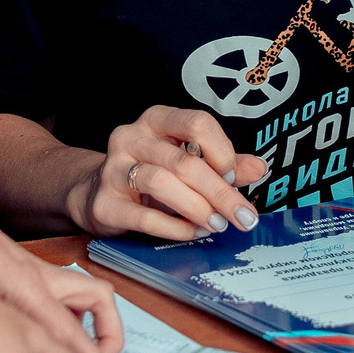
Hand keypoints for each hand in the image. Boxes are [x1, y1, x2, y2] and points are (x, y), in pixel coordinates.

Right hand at [67, 105, 268, 241]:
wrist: (94, 194)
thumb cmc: (150, 173)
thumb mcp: (186, 161)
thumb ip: (222, 163)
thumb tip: (258, 167)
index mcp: (156, 120)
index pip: (197, 123)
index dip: (222, 151)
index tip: (235, 177)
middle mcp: (131, 137)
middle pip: (184, 161)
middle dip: (221, 192)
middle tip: (244, 216)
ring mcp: (113, 169)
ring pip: (163, 184)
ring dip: (198, 208)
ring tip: (218, 224)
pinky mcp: (105, 204)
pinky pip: (146, 217)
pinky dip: (177, 228)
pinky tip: (194, 232)